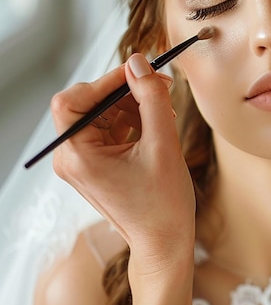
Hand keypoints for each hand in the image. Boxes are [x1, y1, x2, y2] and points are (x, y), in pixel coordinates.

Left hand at [50, 54, 195, 275]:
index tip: (140, 71)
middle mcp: (71, 157)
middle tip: (161, 86)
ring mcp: (82, 161)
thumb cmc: (162, 204)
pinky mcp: (96, 163)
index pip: (73, 100)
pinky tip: (157, 123)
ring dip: (133, 105)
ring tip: (165, 111)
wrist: (164, 241)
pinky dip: (133, 119)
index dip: (106, 80)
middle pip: (89, 103)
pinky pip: (110, 127)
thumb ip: (151, 99)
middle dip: (125, 92)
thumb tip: (139, 62)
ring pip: (102, 112)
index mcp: (77, 156)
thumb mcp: (163, 145)